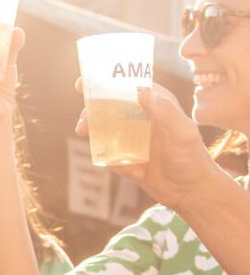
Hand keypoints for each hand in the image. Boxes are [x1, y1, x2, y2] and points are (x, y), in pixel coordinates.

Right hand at [76, 82, 215, 211]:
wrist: (190, 192)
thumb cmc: (192, 158)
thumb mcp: (182, 132)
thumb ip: (164, 110)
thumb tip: (142, 90)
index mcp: (156, 104)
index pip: (127, 86)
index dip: (104, 83)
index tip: (83, 85)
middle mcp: (142, 117)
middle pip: (108, 107)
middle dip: (92, 115)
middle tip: (83, 125)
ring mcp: (133, 137)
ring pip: (104, 131)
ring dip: (97, 139)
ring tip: (97, 149)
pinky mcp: (127, 157)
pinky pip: (110, 156)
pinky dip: (117, 165)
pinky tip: (137, 173)